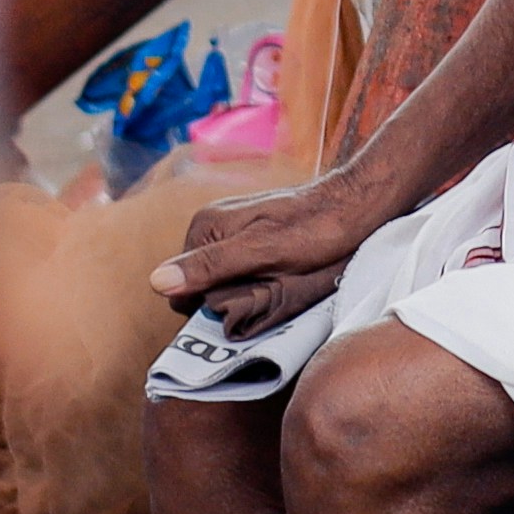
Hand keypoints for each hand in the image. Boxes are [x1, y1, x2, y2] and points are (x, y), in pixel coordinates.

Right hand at [152, 168, 397, 337]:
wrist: (357, 208)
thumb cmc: (314, 230)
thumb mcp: (262, 252)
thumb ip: (210, 266)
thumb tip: (156, 283)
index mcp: (205, 227)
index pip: (183, 291)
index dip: (211, 304)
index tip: (247, 297)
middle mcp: (213, 227)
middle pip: (204, 288)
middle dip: (232, 298)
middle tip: (271, 288)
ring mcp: (234, 233)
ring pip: (227, 285)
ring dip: (250, 292)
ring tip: (283, 280)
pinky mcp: (254, 241)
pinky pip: (245, 275)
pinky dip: (262, 283)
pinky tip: (287, 276)